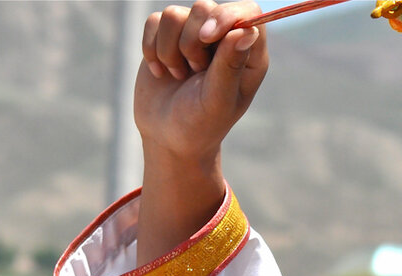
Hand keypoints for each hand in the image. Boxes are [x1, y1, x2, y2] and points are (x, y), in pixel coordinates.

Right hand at [134, 1, 267, 264]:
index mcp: (249, 55)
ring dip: (170, 48)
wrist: (169, 137)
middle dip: (192, 40)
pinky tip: (162, 72)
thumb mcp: (217, 100)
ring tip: (179, 75)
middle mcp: (224, 40)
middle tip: (194, 71)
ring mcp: (195, 35)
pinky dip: (152, 48)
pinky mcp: (167, 36)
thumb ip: (230, 65)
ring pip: (175, 13)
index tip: (208, 37)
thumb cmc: (201, 125)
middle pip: (207, 8)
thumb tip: (245, 30)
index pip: (248, 13)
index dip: (227, 16)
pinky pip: (154, 21)